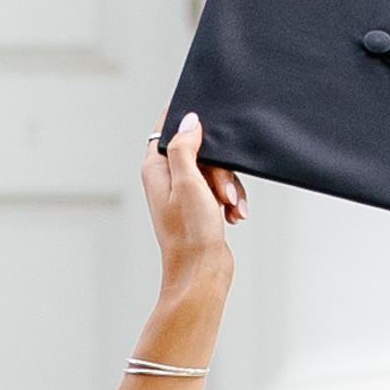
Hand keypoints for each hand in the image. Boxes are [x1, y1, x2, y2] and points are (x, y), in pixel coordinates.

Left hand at [142, 109, 244, 314]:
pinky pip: (221, 190)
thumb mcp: (187, 181)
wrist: (201, 272)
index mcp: (156, 169)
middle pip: (200, 151)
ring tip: (230, 207)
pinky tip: (234, 216)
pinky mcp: (200, 207)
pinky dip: (231, 201)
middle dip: (219, 169)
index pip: (166, 130)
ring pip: (215, 171)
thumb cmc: (190, 233)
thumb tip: (188, 120)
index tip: (205, 116)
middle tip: (222, 190)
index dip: (185, 120)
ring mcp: (184, 194)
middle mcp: (167, 179)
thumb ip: (184, 147)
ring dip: (228, 188)